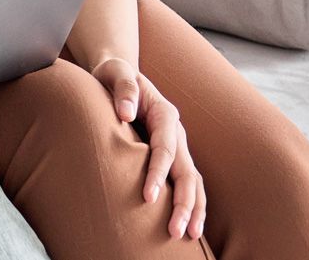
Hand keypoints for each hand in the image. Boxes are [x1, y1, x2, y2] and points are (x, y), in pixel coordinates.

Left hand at [91, 57, 205, 239]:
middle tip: (174, 231)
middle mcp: (177, 132)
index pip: (165, 148)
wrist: (120, 75)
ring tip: (187, 235)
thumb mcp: (116, 73)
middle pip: (186, 171)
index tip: (148, 197)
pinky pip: (187, 182)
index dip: (158, 173)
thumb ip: (123, 89)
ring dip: (192, 209)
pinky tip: (189, 226)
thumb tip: (127, 113)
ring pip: (193, 181)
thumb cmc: (115, 76)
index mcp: (165, 113)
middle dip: (183, 202)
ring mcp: (178, 145)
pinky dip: (191, 204)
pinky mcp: (173, 156)